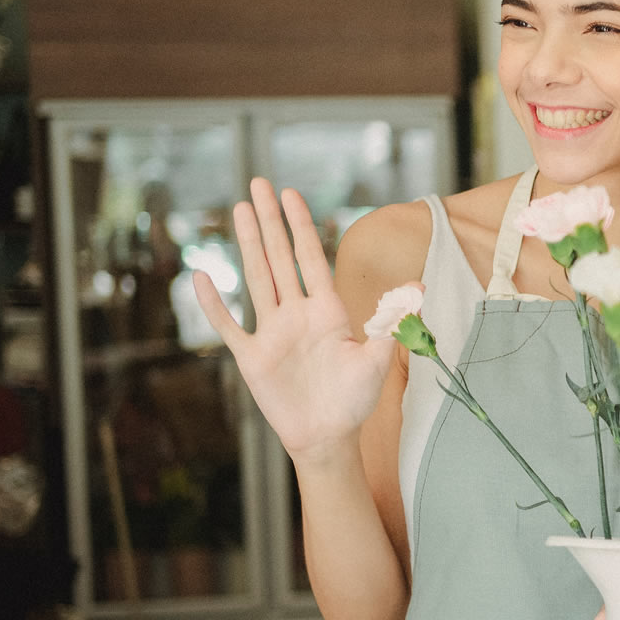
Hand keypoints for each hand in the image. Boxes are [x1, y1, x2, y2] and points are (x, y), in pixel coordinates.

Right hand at [192, 178, 403, 463]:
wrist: (328, 436)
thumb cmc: (355, 400)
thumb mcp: (378, 359)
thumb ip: (392, 323)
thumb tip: (418, 287)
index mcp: (327, 310)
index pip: (311, 258)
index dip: (301, 226)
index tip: (291, 194)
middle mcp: (297, 314)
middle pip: (279, 258)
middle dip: (270, 221)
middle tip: (258, 183)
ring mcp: (272, 332)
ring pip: (256, 278)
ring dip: (247, 245)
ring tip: (239, 211)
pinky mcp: (252, 357)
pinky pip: (229, 325)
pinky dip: (214, 304)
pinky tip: (201, 277)